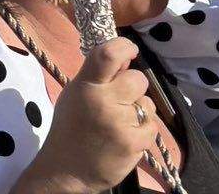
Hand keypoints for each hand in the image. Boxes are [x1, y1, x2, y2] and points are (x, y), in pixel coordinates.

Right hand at [21, 38, 155, 193]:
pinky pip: (152, 126)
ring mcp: (120, 124)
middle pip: (138, 79)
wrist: (66, 171)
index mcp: (84, 86)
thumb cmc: (70, 129)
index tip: (131, 50)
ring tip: (120, 123)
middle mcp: (102, 101)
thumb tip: (124, 59)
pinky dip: (143, 131)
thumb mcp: (74, 95)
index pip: (108, 54)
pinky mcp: (134, 143)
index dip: (125, 47)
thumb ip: (97, 77)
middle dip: (134, 86)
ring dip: (139, 111)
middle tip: (122, 99)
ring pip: (147, 104)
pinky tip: (126, 137)